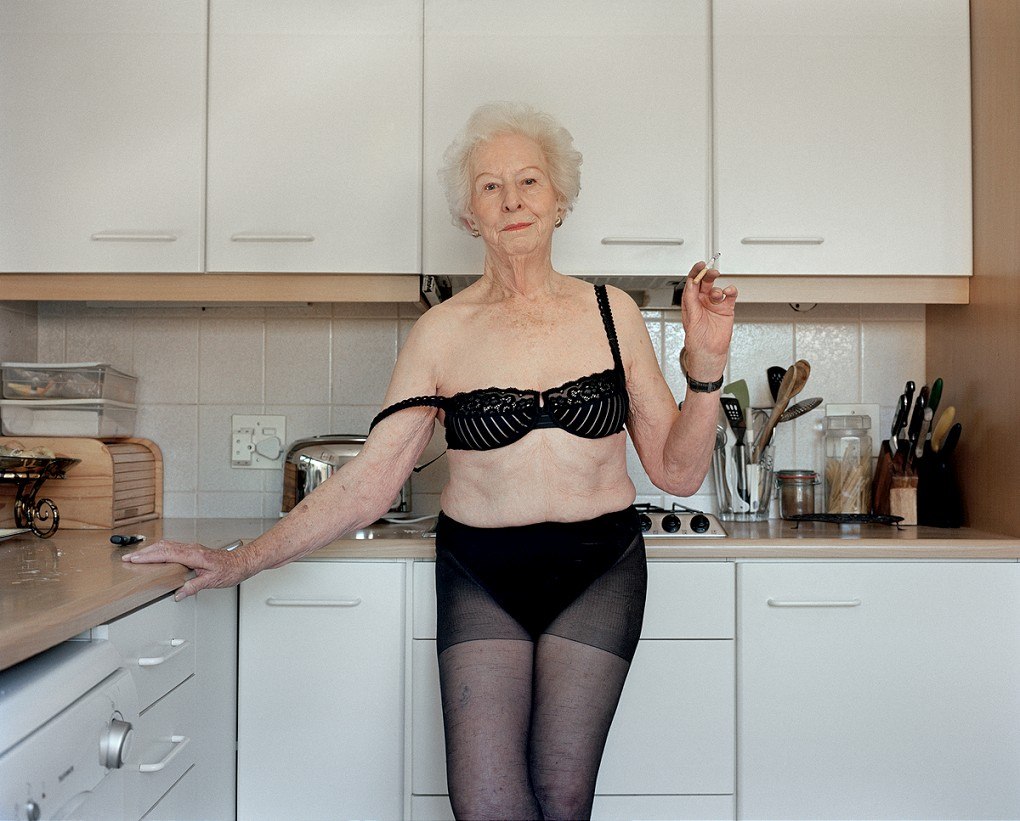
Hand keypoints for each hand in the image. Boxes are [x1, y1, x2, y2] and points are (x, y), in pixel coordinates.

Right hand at [122, 540, 252, 599]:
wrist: (242, 562)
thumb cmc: (230, 570)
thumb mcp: (213, 581)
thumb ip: (194, 587)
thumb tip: (178, 594)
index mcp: (194, 555)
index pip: (166, 554)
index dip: (148, 557)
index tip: (134, 560)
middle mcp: (192, 549)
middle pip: (163, 547)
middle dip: (143, 552)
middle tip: (128, 558)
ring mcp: (192, 548)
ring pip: (166, 545)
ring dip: (150, 550)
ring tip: (136, 557)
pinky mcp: (193, 550)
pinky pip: (172, 547)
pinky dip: (159, 550)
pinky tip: (155, 555)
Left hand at [680, 259, 737, 378]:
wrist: (709, 354)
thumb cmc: (697, 342)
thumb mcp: (691, 319)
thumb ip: (691, 301)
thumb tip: (691, 285)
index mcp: (690, 303)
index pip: (691, 284)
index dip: (695, 273)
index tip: (700, 265)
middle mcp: (702, 302)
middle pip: (704, 283)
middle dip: (707, 275)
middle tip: (711, 271)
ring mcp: (714, 305)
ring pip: (716, 288)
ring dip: (717, 287)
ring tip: (716, 294)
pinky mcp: (726, 309)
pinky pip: (729, 296)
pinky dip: (730, 291)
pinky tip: (728, 292)